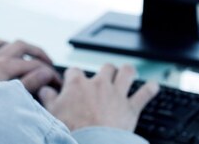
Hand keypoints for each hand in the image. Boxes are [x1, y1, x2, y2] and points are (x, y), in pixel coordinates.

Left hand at [0, 38, 60, 93]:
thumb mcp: (8, 98)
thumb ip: (28, 84)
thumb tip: (45, 73)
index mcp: (4, 65)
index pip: (34, 64)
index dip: (49, 73)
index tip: (56, 82)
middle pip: (20, 45)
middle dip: (37, 52)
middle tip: (47, 63)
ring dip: (11, 47)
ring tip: (20, 55)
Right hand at [38, 64, 158, 131]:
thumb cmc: (70, 131)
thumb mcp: (51, 113)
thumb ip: (48, 98)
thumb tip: (44, 89)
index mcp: (78, 84)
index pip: (75, 71)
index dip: (74, 76)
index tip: (73, 83)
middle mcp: (99, 84)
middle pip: (106, 67)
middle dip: (106, 71)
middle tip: (105, 78)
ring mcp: (117, 94)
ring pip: (127, 72)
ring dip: (128, 72)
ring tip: (128, 73)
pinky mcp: (131, 108)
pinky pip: (145, 94)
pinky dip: (150, 89)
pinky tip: (154, 86)